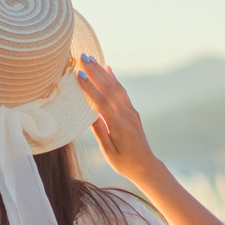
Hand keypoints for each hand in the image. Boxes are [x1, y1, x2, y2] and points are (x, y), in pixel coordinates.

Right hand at [77, 56, 158, 184]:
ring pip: (116, 87)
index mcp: (119, 125)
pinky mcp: (132, 111)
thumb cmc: (123, 163)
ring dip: (103, 71)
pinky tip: (108, 68)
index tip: (79, 74)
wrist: (145, 166)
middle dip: (95, 72)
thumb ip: (100, 132)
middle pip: (109, 89)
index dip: (90, 88)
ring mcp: (131, 111)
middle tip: (82, 57)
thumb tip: (90, 115)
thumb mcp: (108, 152)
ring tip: (91, 59)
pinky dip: (114, 78)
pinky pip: (122, 91)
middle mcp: (127, 115)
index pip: (102, 102)